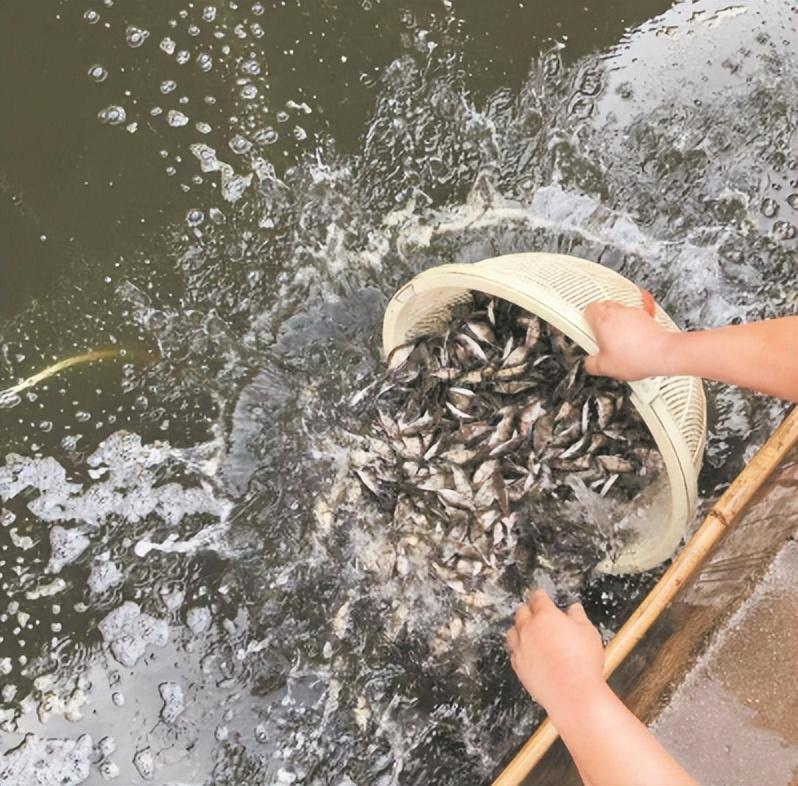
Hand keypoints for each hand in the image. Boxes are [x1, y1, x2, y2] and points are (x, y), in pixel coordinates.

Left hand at [505, 589, 604, 713]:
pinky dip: (517, 648)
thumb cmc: (582, 663)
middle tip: (535, 612)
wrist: (573, 694)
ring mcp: (521, 648)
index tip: (541, 595)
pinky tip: (525, 651)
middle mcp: (529, 629)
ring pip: (512, 631)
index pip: (538, 598)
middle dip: (528, 610)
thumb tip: (574, 609)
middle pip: (522, 612)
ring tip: (527, 631)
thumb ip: (578, 617)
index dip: (540, 595)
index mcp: (545, 616)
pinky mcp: (518, 666)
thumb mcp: (588, 633)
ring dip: (519, 629)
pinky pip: (513, 652)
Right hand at [583, 301, 673, 379]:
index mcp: (603, 320)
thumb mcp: (605, 367)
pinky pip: (632, 316)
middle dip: (600, 319)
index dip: (585, 319)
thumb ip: (591, 363)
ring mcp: (633, 312)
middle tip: (600, 334)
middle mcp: (617, 312)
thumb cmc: (637, 357)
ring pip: (618, 310)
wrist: (663, 354)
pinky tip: (631, 340)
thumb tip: (589, 363)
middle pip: (603, 306)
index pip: (588, 309)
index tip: (586, 329)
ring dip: (615, 321)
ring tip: (616, 338)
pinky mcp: (645, 316)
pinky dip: (629, 325)